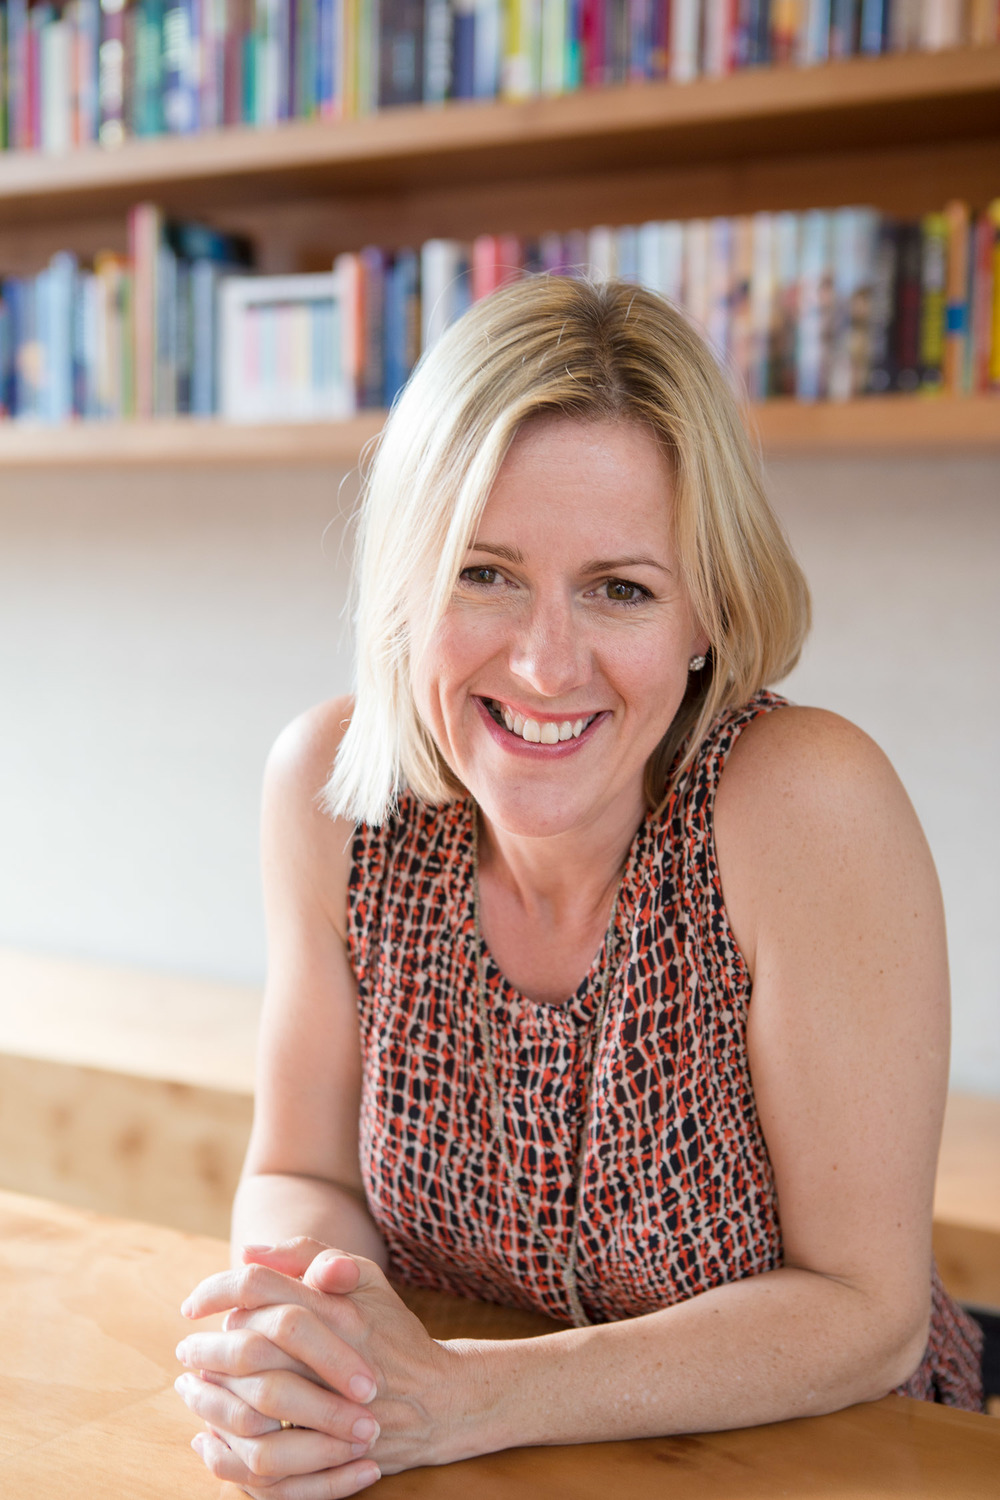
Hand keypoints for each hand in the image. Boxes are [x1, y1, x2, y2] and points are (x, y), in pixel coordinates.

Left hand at [176, 1239, 476, 1492]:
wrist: (441, 1399)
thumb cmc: (393, 1333)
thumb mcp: (366, 1278)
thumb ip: (309, 1255)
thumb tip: (250, 1251)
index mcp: (336, 1306)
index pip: (260, 1285)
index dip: (217, 1290)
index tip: (192, 1306)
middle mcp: (332, 1354)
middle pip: (248, 1344)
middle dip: (206, 1348)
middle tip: (186, 1352)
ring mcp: (333, 1407)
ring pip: (251, 1405)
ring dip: (212, 1398)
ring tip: (194, 1390)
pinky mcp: (331, 1452)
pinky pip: (266, 1460)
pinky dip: (229, 1450)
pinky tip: (211, 1437)